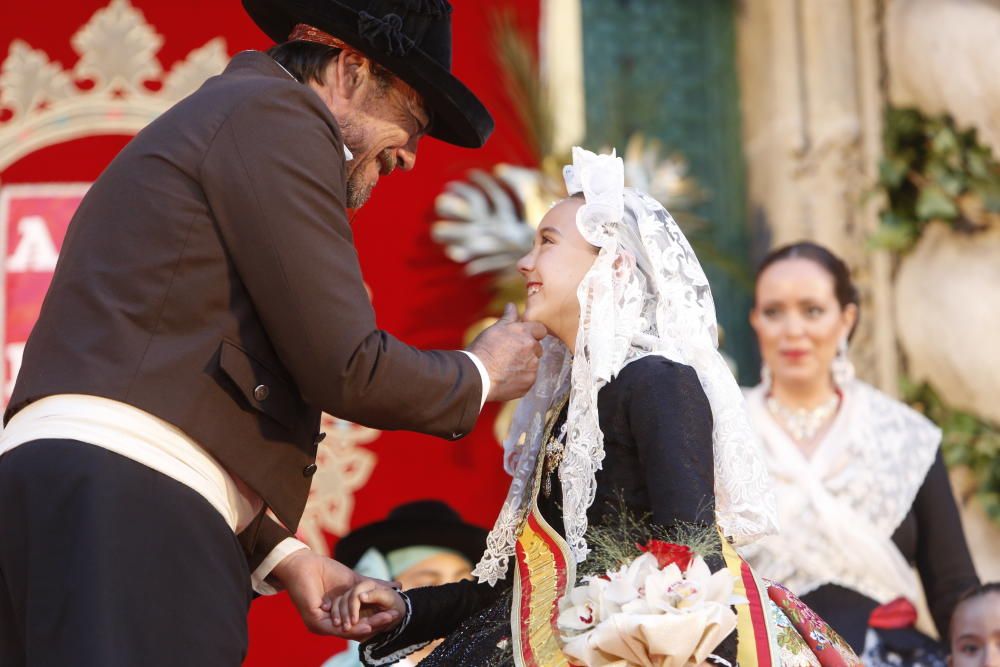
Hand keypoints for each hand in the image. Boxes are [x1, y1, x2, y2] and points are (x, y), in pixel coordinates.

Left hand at [271, 549, 400, 637]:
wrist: (304, 564)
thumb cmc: (326, 571)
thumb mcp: (355, 581)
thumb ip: (372, 586)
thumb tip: (397, 586)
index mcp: (339, 617)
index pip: (361, 622)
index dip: (379, 618)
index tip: (397, 613)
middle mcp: (330, 625)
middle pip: (356, 629)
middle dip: (377, 624)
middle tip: (395, 618)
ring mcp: (321, 625)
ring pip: (348, 631)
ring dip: (369, 628)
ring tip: (385, 621)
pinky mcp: (315, 621)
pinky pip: (336, 629)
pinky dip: (353, 628)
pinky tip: (366, 626)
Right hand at [468, 303, 546, 402]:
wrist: (477, 375)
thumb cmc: (483, 349)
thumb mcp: (495, 329)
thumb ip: (508, 317)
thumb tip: (512, 305)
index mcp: (525, 333)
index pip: (541, 329)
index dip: (533, 333)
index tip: (524, 338)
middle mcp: (532, 348)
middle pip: (537, 348)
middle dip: (528, 350)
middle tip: (510, 354)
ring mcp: (532, 367)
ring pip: (533, 364)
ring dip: (525, 364)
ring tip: (506, 367)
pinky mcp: (529, 382)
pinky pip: (529, 378)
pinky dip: (521, 378)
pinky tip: (507, 377)